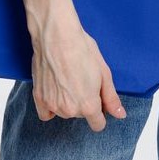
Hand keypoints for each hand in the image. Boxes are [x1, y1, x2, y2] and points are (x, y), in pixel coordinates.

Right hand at [29, 15, 128, 131]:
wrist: (56, 35)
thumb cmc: (81, 49)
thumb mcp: (103, 72)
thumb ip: (111, 97)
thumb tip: (120, 114)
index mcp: (88, 105)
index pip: (98, 124)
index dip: (101, 112)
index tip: (98, 99)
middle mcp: (69, 110)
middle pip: (81, 115)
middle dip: (84, 102)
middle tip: (82, 79)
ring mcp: (52, 105)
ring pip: (65, 112)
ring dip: (68, 102)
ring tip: (68, 79)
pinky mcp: (39, 98)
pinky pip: (47, 113)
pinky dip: (51, 106)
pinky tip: (55, 90)